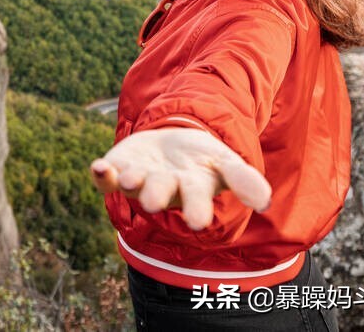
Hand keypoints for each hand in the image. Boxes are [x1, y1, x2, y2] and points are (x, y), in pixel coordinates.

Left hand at [90, 127, 270, 230]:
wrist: (173, 141)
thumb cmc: (202, 160)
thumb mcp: (226, 163)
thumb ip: (244, 180)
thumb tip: (264, 201)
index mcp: (191, 190)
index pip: (195, 201)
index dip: (196, 209)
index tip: (197, 222)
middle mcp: (162, 188)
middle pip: (159, 192)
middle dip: (156, 195)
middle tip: (154, 202)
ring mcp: (138, 178)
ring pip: (131, 184)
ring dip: (129, 182)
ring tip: (129, 180)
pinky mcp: (117, 167)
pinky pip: (105, 176)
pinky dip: (100, 174)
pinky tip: (98, 167)